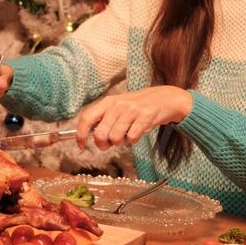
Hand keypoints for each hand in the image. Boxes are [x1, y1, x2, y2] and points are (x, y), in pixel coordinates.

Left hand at [75, 87, 192, 150]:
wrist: (164, 98)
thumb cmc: (137, 105)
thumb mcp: (118, 106)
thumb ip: (103, 119)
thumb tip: (87, 136)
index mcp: (108, 102)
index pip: (86, 118)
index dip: (80, 135)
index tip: (81, 146)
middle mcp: (117, 104)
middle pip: (100, 133)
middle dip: (103, 144)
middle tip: (110, 143)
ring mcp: (132, 110)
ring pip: (115, 138)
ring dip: (120, 143)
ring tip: (126, 135)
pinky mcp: (145, 117)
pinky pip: (132, 138)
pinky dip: (132, 141)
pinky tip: (136, 134)